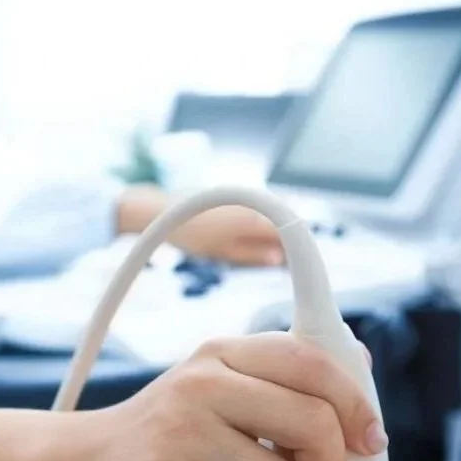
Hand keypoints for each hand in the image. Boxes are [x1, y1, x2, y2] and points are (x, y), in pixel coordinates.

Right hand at [0, 333, 385, 460]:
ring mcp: (177, 427)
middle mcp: (201, 380)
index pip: (312, 362)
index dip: (356, 405)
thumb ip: (275, 390)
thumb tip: (361, 400)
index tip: (369, 444)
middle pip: (311, 424)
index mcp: (222, 352)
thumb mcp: (215, 394)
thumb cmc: (166, 438)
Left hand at [117, 185, 283, 265]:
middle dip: (288, 239)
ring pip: (270, 216)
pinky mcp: (235, 196)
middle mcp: (252, 203)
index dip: (297, 246)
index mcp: (252, 218)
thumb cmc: (191, 234)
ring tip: (269, 254)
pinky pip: (257, 211)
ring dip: (274, 233)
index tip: (297, 263)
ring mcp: (244, 198)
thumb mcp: (222, 251)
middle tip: (284, 262)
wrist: (163, 211)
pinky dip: (261, 226)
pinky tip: (252, 240)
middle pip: (283, 220)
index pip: (289, 229)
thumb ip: (252, 254)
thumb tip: (278, 259)